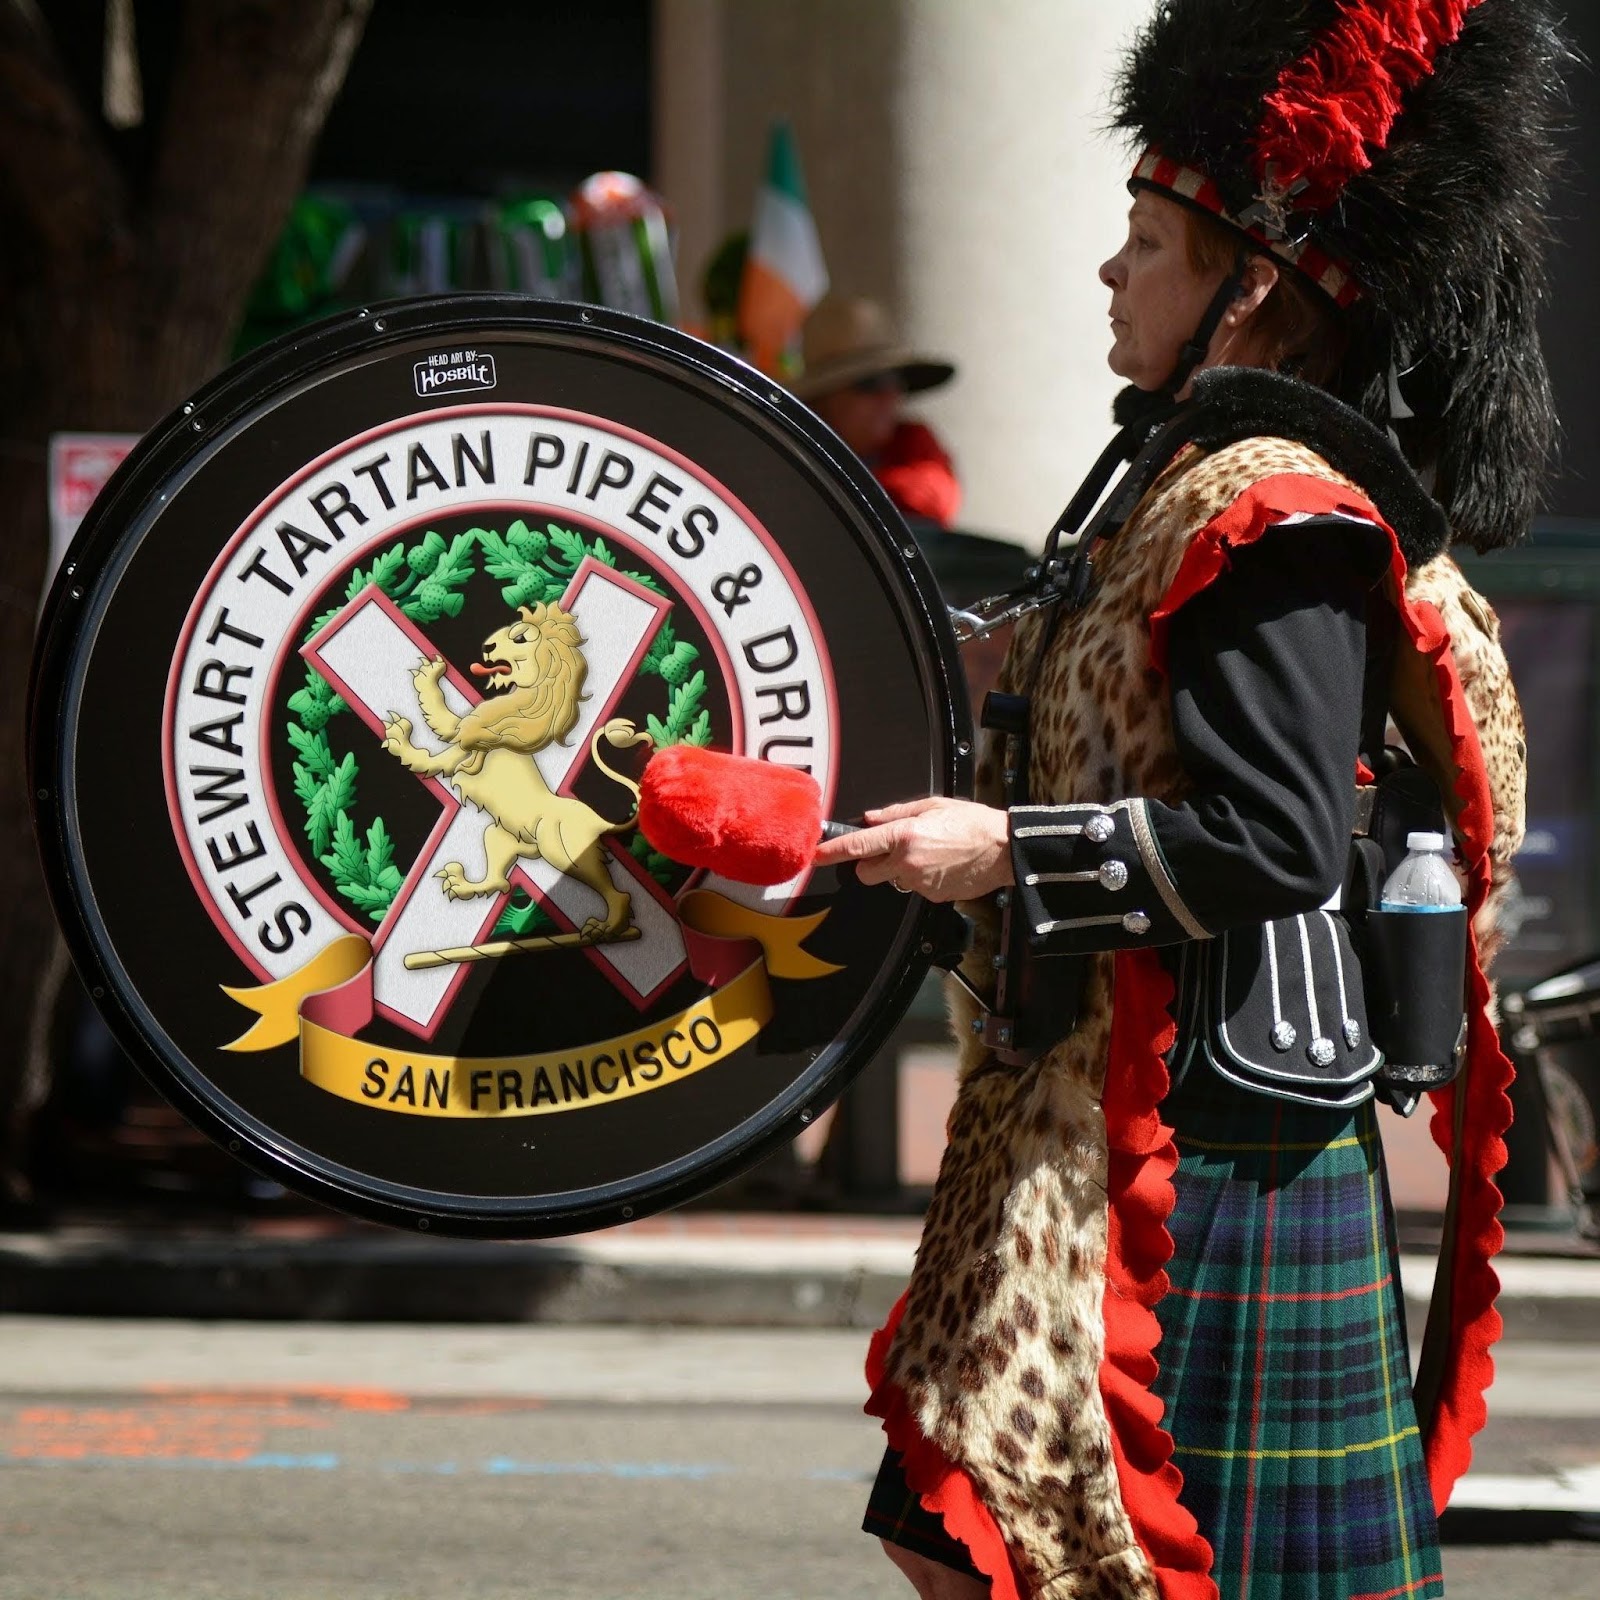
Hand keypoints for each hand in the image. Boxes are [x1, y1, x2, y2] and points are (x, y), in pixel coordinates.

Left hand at [813, 797, 1012, 901]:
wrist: (1004, 849)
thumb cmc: (973, 823)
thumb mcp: (934, 805)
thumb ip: (897, 812)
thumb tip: (871, 819)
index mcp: (905, 834)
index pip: (858, 846)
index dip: (833, 851)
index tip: (817, 854)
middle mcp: (908, 861)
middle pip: (867, 873)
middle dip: (870, 864)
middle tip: (889, 851)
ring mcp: (920, 882)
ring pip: (894, 880)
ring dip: (901, 870)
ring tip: (930, 853)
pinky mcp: (932, 896)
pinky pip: (916, 888)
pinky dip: (922, 878)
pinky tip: (941, 865)